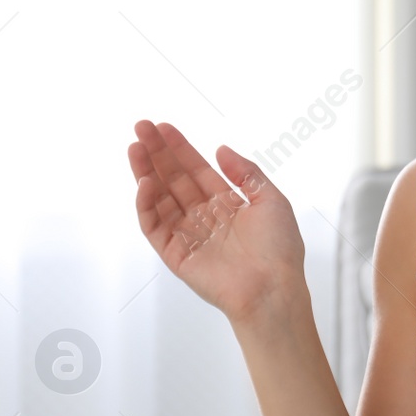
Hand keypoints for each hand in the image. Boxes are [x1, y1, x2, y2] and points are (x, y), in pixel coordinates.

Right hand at [127, 120, 308, 324]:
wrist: (273, 289)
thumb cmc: (280, 249)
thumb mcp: (271, 200)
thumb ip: (246, 173)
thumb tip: (221, 149)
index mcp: (227, 205)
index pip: (197, 170)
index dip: (181, 148)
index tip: (163, 127)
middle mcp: (204, 218)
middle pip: (174, 179)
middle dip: (158, 153)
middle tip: (141, 127)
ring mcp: (187, 235)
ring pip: (159, 198)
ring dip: (146, 172)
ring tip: (135, 147)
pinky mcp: (174, 254)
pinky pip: (154, 226)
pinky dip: (146, 204)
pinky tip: (145, 182)